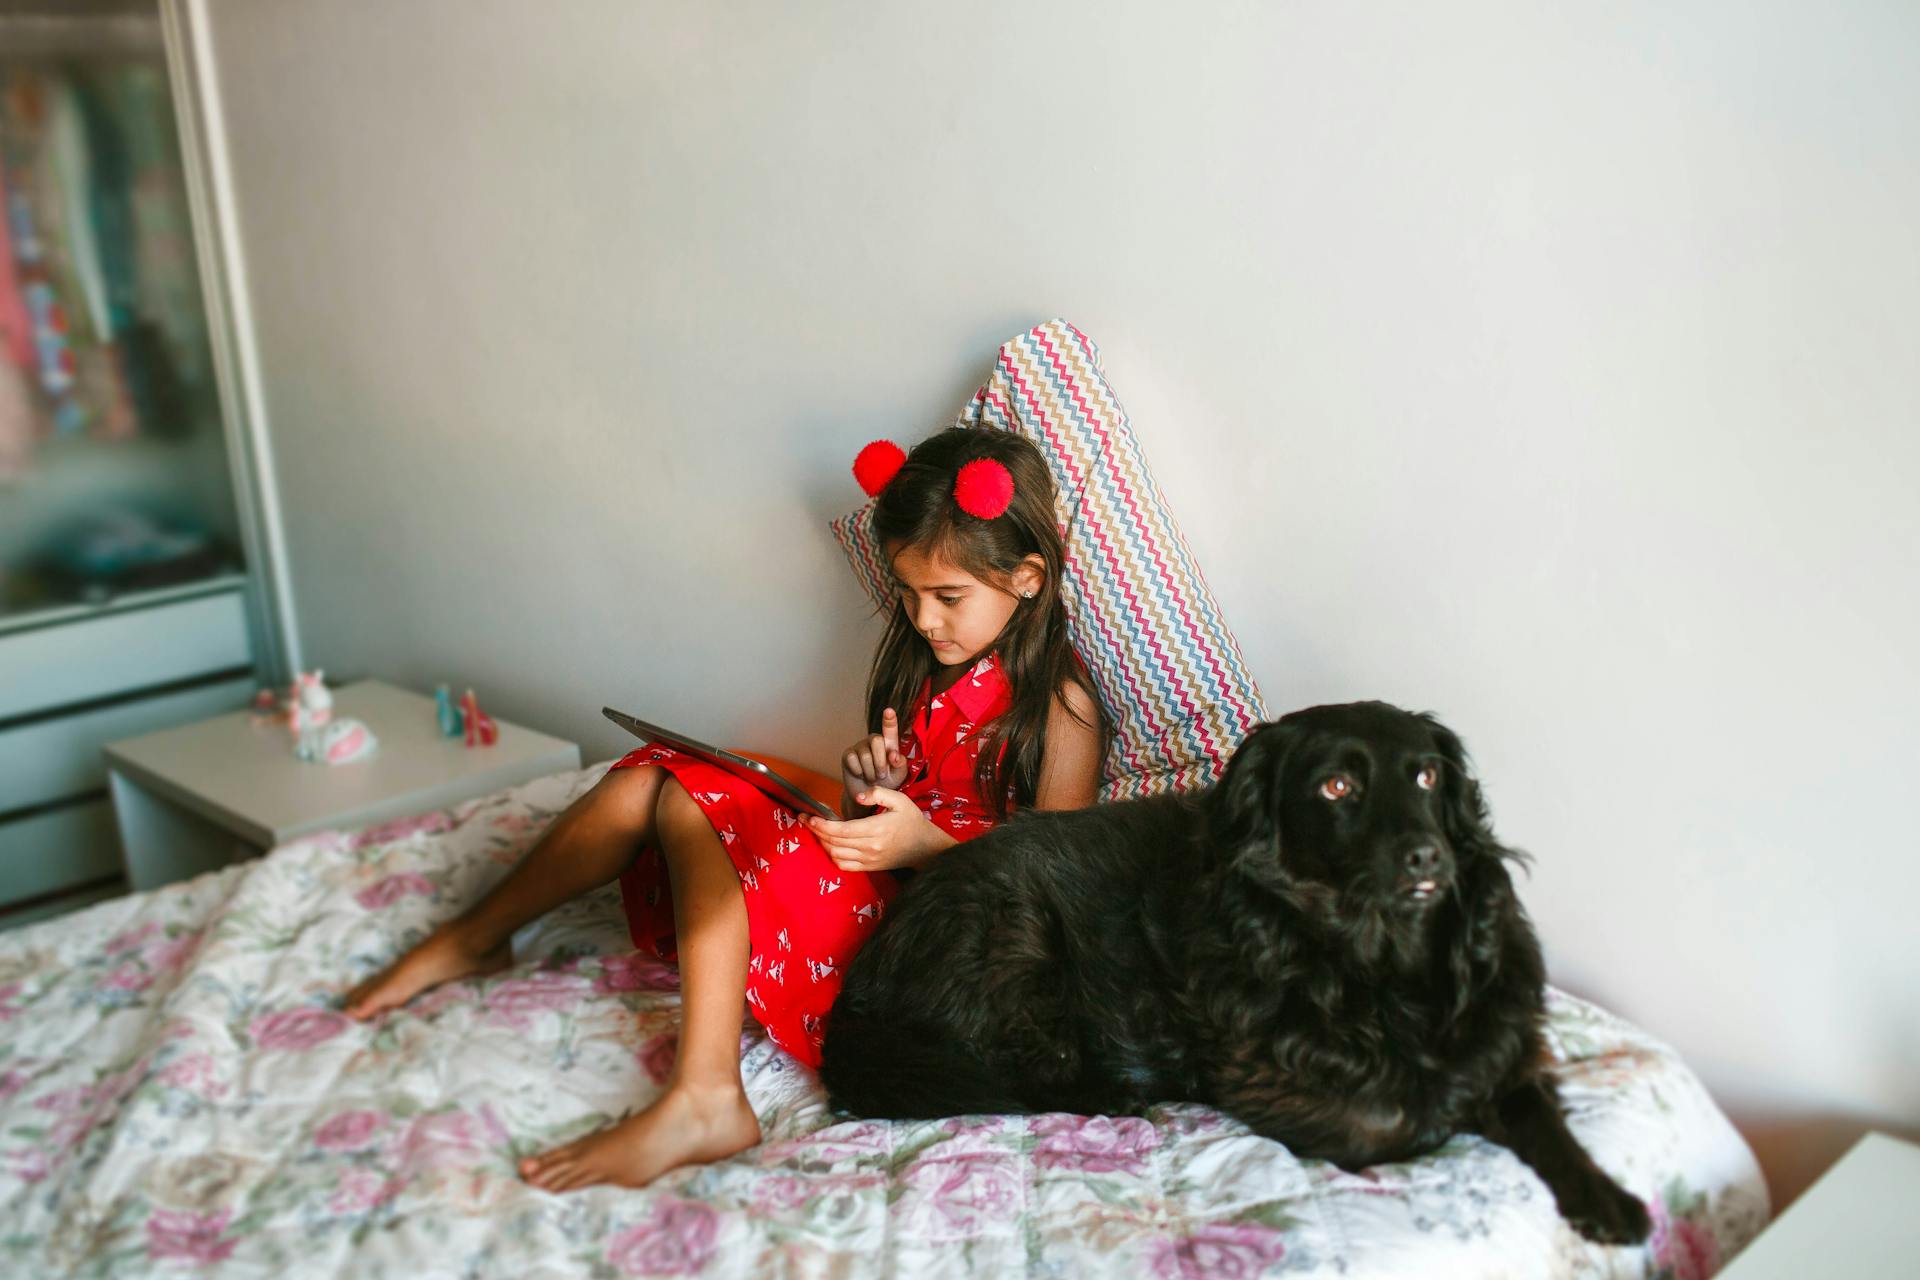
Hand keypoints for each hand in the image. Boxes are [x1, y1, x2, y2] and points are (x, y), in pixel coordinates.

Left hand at [807, 787, 953, 873]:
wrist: (924, 847)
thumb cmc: (911, 821)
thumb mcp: (900, 800)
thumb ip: (878, 793)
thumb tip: (859, 796)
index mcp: (876, 829)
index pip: (842, 830)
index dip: (822, 825)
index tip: (810, 817)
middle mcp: (870, 847)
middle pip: (834, 842)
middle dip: (816, 830)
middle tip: (805, 819)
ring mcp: (868, 859)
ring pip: (836, 854)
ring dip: (822, 842)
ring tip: (816, 829)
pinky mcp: (868, 867)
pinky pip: (844, 865)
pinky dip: (832, 856)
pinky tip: (829, 844)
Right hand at [839, 708, 910, 799]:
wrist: (869, 795)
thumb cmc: (887, 782)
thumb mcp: (899, 774)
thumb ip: (901, 763)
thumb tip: (894, 755)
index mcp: (889, 743)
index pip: (890, 730)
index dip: (889, 720)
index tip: (889, 711)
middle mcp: (873, 741)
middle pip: (877, 741)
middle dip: (880, 763)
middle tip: (881, 775)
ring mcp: (859, 746)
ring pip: (865, 755)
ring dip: (870, 772)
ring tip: (872, 778)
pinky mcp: (847, 754)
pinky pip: (852, 760)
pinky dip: (858, 771)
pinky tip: (860, 774)